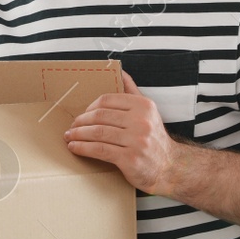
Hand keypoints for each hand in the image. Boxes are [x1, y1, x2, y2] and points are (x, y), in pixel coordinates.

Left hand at [63, 69, 181, 195]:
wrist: (170, 167)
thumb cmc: (153, 138)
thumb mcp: (148, 112)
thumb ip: (132, 91)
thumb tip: (120, 71)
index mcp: (144, 106)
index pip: (107, 100)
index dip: (89, 107)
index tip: (82, 115)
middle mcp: (142, 122)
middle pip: (100, 116)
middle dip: (80, 121)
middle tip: (71, 127)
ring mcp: (136, 141)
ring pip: (97, 132)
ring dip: (78, 134)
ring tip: (69, 136)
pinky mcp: (130, 159)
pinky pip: (99, 150)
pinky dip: (82, 148)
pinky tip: (74, 147)